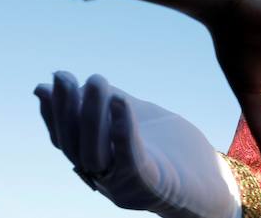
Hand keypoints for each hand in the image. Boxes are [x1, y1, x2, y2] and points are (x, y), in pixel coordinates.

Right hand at [35, 72, 237, 217]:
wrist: (212, 183)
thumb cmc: (172, 150)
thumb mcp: (137, 117)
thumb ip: (108, 102)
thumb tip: (66, 83)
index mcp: (98, 164)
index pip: (66, 139)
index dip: (53, 113)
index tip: (48, 83)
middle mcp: (104, 178)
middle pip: (75, 145)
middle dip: (66, 109)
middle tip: (62, 75)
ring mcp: (124, 184)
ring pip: (97, 150)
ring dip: (91, 114)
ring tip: (94, 80)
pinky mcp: (149, 184)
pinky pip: (130, 155)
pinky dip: (122, 127)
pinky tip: (120, 99)